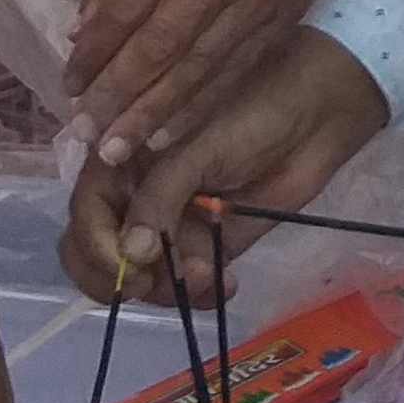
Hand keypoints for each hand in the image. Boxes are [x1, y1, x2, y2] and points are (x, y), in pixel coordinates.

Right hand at [64, 25, 391, 306]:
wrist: (318, 113)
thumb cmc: (253, 108)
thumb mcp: (197, 145)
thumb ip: (158, 198)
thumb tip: (131, 257)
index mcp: (121, 155)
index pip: (85, 211)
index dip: (95, 245)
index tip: (130, 266)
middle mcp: (137, 192)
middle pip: (97, 252)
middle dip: (119, 278)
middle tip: (153, 284)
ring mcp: (171, 221)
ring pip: (141, 276)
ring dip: (166, 287)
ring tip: (207, 275)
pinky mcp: (206, 244)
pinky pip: (185, 283)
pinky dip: (197, 294)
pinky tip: (225, 284)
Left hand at [68, 0, 390, 169]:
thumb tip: (84, 28)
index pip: (129, 3)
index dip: (96, 50)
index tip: (69, 84)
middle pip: (159, 44)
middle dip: (117, 95)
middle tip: (83, 133)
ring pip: (196, 69)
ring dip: (152, 115)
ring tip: (117, 150)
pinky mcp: (281, 20)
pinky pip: (232, 74)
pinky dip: (198, 109)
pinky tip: (169, 136)